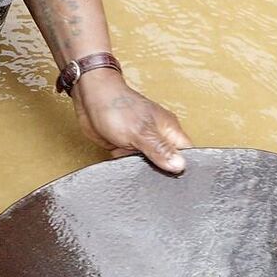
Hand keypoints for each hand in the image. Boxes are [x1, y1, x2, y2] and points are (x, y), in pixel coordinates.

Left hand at [72, 71, 194, 172]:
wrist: (89, 96)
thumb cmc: (116, 105)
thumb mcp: (140, 132)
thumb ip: (160, 149)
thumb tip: (180, 165)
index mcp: (169, 129)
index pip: (187, 153)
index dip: (184, 167)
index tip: (178, 181)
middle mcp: (158, 135)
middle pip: (168, 161)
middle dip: (162, 172)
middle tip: (154, 180)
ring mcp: (142, 141)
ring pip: (149, 163)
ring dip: (142, 169)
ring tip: (137, 172)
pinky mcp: (126, 146)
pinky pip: (132, 162)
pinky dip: (128, 165)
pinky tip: (123, 166)